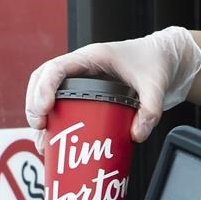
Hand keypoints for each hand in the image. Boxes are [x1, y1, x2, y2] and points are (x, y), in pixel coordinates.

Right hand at [25, 26, 200, 151]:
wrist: (166, 60)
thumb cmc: (156, 63)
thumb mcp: (156, 86)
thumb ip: (149, 110)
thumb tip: (136, 135)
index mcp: (92, 58)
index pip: (56, 68)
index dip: (44, 88)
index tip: (44, 110)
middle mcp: (82, 67)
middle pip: (43, 81)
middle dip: (35, 104)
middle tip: (39, 128)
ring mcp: (83, 80)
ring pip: (49, 93)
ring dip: (41, 116)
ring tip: (43, 141)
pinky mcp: (89, 94)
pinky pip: (64, 104)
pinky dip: (56, 122)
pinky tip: (56, 141)